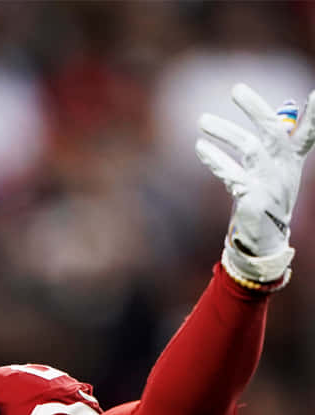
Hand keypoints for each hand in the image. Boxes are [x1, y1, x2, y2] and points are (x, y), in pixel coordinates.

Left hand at [197, 83, 314, 286]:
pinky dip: (214, 159)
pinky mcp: (252, 196)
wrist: (263, 236)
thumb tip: (282, 109)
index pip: (308, 132)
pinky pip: (230, 173)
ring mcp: (268, 181)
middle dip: (255, 107)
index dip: (314, 114)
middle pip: (272, 130)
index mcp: (292, 157)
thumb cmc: (266, 194)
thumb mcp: (274, 166)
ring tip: (202, 120)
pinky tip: (200, 147)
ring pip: (248, 147)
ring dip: (223, 131)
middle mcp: (283, 166)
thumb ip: (273, 141)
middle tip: (236, 89)